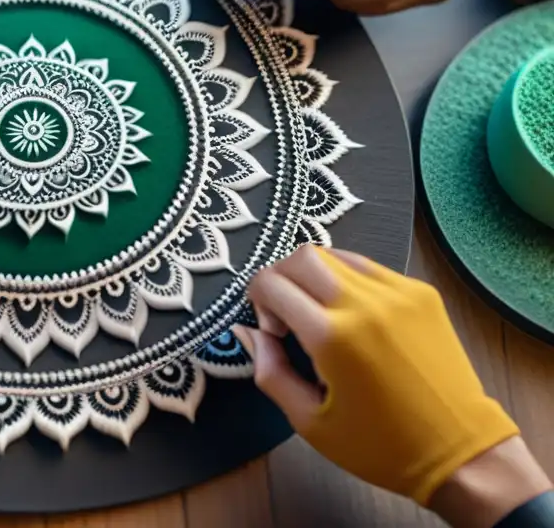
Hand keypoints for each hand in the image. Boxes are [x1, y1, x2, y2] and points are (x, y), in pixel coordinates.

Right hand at [233, 245, 535, 510]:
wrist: (461, 452)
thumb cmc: (379, 445)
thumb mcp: (309, 422)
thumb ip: (269, 371)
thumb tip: (247, 332)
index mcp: (332, 337)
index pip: (272, 283)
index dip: (259, 304)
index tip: (275, 333)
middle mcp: (364, 303)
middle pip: (301, 256)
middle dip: (281, 279)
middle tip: (288, 315)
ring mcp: (397, 293)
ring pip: (335, 254)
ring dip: (314, 276)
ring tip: (320, 313)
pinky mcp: (421, 293)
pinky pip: (368, 267)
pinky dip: (347, 280)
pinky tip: (353, 316)